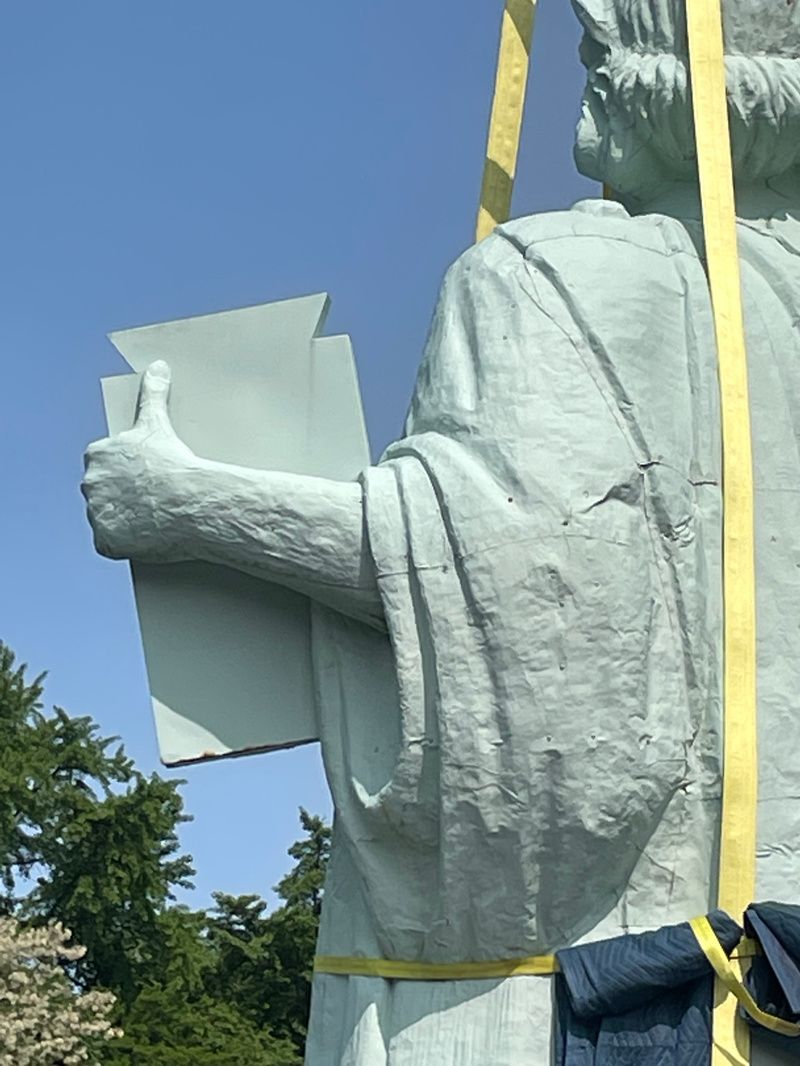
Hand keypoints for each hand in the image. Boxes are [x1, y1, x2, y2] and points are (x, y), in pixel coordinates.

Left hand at [82, 360, 196, 562]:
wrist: (192, 501)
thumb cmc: (177, 463)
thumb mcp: (159, 422)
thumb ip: (152, 392)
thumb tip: (157, 366)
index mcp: (96, 455)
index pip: (105, 468)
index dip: (128, 476)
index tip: (148, 479)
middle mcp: (90, 483)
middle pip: (104, 494)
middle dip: (124, 498)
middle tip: (154, 500)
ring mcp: (97, 514)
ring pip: (108, 519)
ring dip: (125, 521)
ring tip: (155, 518)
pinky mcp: (107, 541)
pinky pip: (112, 544)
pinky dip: (126, 544)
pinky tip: (148, 536)